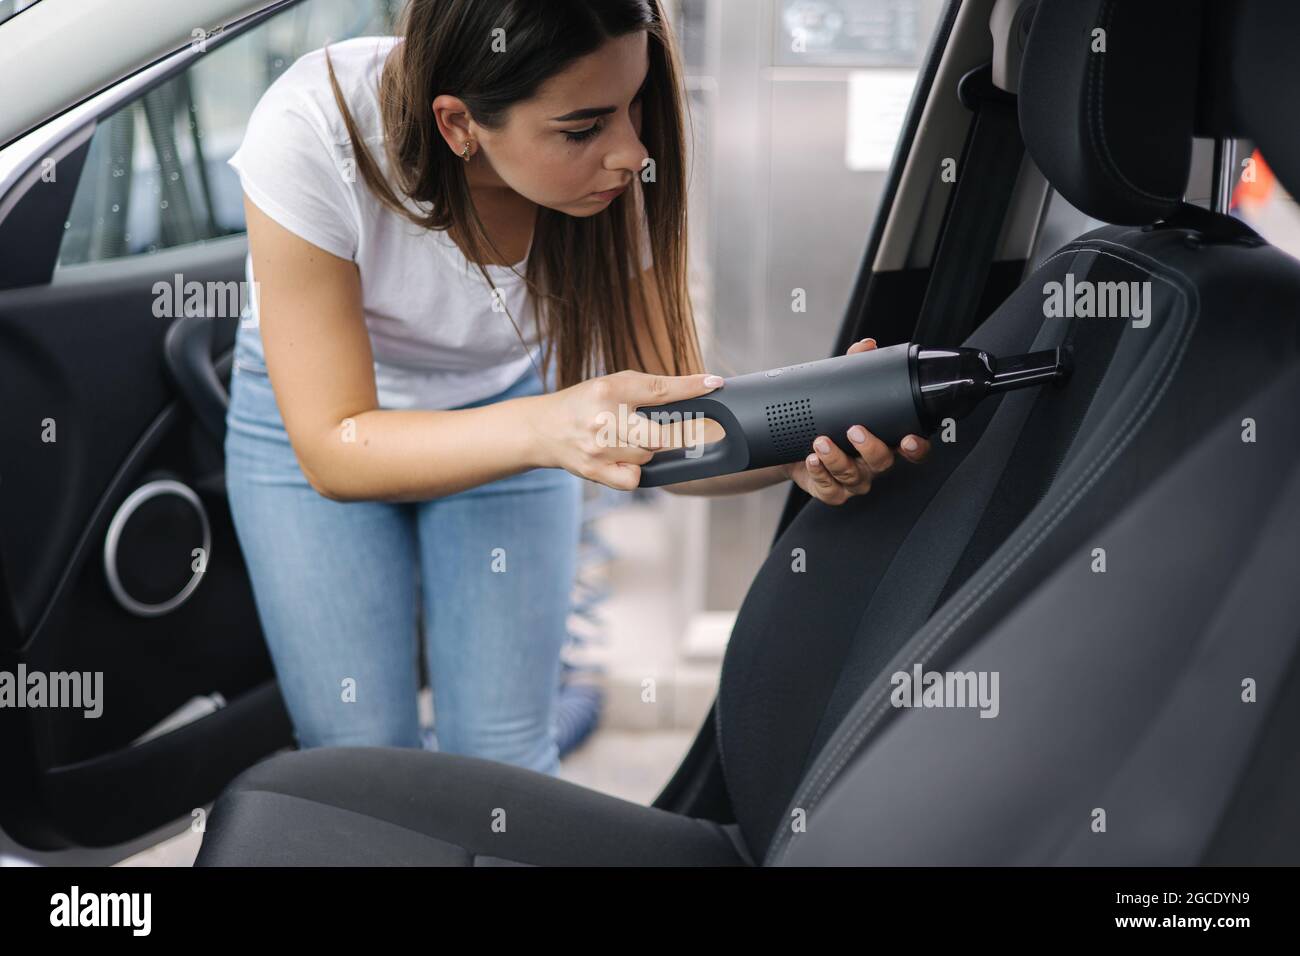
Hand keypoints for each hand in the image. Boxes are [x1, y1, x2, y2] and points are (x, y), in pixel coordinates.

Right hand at [526, 368, 723, 489]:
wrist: (543, 429)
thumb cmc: (584, 404)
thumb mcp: (611, 386)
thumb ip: (647, 391)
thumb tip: (691, 394)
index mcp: (610, 390)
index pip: (660, 389)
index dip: (691, 387)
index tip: (714, 383)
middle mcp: (604, 418)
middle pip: (659, 436)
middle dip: (661, 434)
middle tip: (647, 428)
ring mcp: (598, 448)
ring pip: (648, 456)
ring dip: (644, 450)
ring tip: (622, 439)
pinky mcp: (595, 471)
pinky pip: (634, 478)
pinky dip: (634, 471)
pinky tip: (619, 459)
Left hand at [781, 337, 930, 504]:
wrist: (794, 447)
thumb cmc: (828, 421)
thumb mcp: (842, 394)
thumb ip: (856, 369)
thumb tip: (866, 346)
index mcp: (885, 441)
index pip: (911, 449)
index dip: (915, 447)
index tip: (908, 438)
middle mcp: (873, 464)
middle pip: (883, 462)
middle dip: (870, 447)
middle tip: (854, 430)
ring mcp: (853, 480)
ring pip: (853, 476)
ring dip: (837, 459)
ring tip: (821, 442)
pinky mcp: (831, 491)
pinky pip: (830, 489)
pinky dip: (820, 474)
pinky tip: (811, 460)